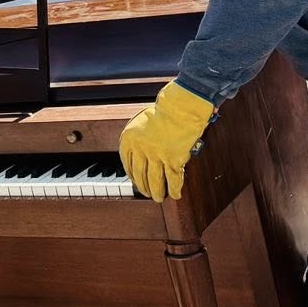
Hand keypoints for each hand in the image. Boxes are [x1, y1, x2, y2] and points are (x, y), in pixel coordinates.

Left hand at [118, 82, 217, 201]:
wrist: (180, 108)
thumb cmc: (163, 113)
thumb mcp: (141, 123)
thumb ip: (138, 140)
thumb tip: (139, 157)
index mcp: (128, 139)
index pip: (127, 164)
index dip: (132, 176)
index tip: (136, 181)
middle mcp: (140, 149)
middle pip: (140, 175)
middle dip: (144, 187)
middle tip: (147, 193)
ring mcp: (156, 156)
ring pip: (155, 181)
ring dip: (157, 192)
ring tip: (159, 198)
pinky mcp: (173, 160)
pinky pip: (173, 179)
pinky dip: (175, 189)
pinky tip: (176, 195)